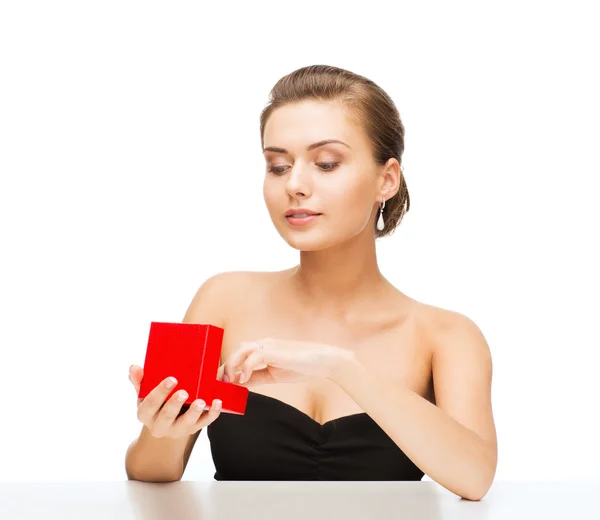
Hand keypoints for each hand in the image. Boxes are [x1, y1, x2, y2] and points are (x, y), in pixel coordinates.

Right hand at [128, 364, 221, 438]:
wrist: (165, 423)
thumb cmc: (155, 402)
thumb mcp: (144, 393)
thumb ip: (140, 380)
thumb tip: (134, 367)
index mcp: (145, 414)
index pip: (149, 404)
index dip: (160, 393)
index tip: (171, 380)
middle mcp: (159, 425)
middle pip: (166, 416)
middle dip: (175, 404)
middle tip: (184, 392)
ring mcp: (177, 429)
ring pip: (186, 424)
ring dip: (194, 413)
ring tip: (202, 402)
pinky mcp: (192, 429)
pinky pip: (203, 423)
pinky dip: (212, 414)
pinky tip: (217, 403)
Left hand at [218, 338, 352, 385]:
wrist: (323, 361)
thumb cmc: (301, 367)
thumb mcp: (274, 375)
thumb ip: (257, 377)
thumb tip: (240, 384)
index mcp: (263, 349)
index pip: (239, 355)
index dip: (227, 367)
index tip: (218, 382)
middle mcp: (264, 344)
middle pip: (237, 350)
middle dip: (225, 366)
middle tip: (219, 383)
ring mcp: (270, 346)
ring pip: (242, 349)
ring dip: (232, 365)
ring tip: (229, 381)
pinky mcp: (276, 351)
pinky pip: (256, 356)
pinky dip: (247, 367)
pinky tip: (245, 379)